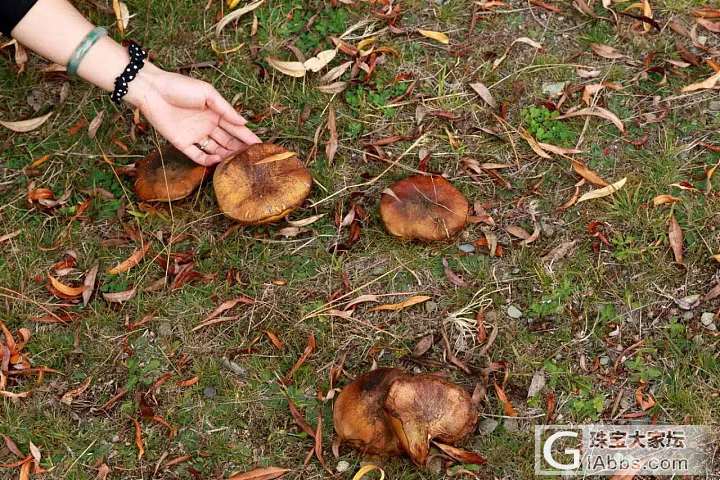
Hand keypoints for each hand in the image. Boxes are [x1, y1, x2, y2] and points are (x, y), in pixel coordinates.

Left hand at [126, 65, 260, 165]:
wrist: (152, 90)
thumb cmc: (180, 87)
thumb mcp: (207, 94)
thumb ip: (226, 109)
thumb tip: (245, 122)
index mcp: (216, 113)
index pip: (237, 129)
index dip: (249, 138)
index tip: (262, 147)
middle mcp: (208, 126)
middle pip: (228, 142)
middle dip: (240, 151)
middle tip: (253, 161)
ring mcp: (195, 136)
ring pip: (216, 151)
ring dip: (226, 158)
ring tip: (238, 166)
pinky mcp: (182, 143)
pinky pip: (197, 156)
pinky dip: (207, 161)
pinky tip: (217, 162)